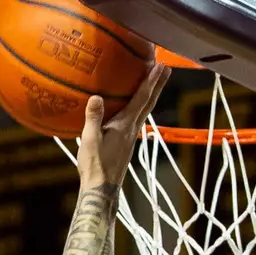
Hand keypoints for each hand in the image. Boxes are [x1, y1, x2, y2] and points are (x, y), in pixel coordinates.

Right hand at [77, 62, 169, 190]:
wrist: (102, 188)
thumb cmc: (95, 165)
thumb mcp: (90, 140)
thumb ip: (93, 118)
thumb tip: (96, 96)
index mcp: (125, 125)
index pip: (142, 99)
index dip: (151, 81)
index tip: (161, 66)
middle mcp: (133, 129)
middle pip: (149, 103)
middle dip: (157, 84)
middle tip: (166, 68)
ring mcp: (131, 136)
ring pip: (145, 110)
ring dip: (151, 95)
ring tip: (154, 82)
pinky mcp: (126, 142)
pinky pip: (137, 118)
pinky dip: (140, 106)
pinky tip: (134, 106)